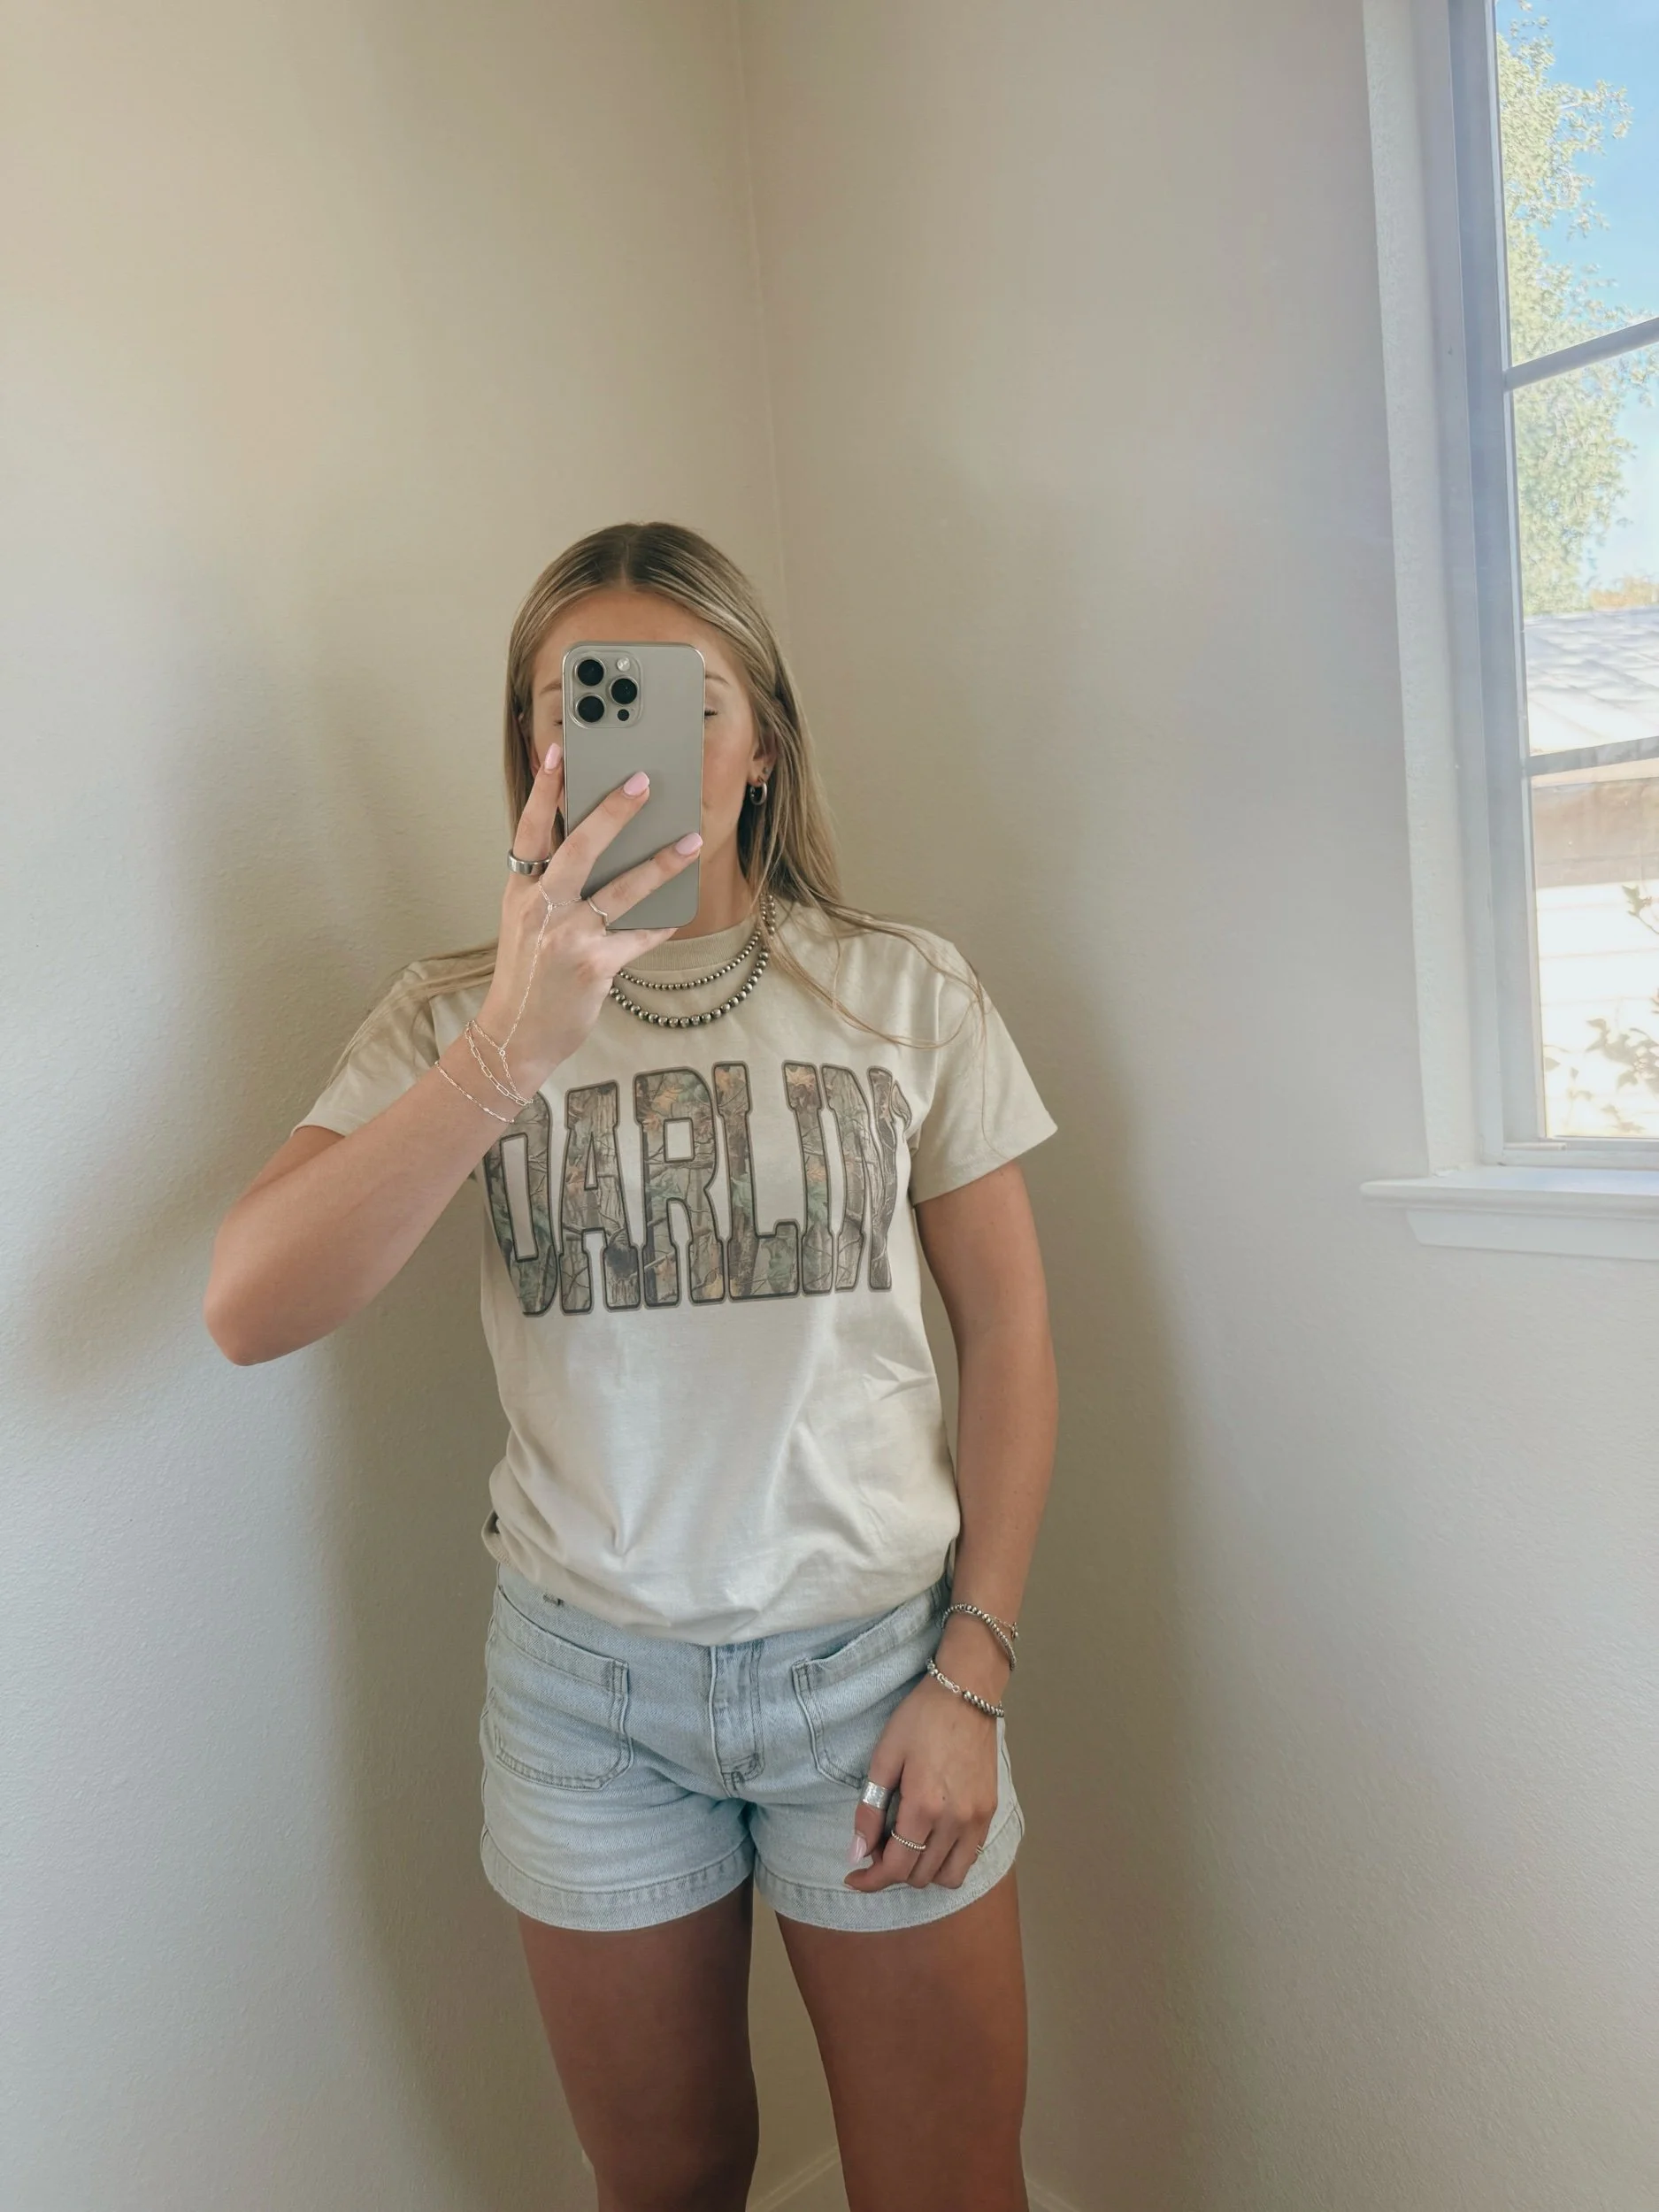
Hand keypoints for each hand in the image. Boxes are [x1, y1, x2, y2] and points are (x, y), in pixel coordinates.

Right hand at [476, 742, 701, 1091]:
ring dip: (660, 864)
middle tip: (642, 780)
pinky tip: (679, 911)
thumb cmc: (526, 975)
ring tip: (690, 840)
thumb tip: (599, 847)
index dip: (543, 790)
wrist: (515, 1036)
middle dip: (613, 811)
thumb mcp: (524, 922)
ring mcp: (567, 937)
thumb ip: (550, 885)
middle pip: (580, 848)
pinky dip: (660, 924)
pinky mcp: (594, 966)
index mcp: (521, 891)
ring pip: (621, 890)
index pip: (530, 830)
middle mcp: (541, 908)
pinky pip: (638, 936)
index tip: (558, 752)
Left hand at [842, 1666, 1001, 1892]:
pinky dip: (948, 1860)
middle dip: (892, 1872)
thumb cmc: (920, 1718)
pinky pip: (970, 1857)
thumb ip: (870, 1809)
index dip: (871, 1881)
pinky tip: (931, 1840)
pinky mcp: (990, 1811)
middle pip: (920, 1876)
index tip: (853, 1878)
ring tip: (906, 1847)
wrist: (967, 1692)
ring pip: (950, 1876)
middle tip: (877, 1847)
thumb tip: (857, 1853)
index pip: (896, 1867)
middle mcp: (955, 1821)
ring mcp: (978, 1818)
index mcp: (924, 1807)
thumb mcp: (884, 1756)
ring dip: (923, 1872)